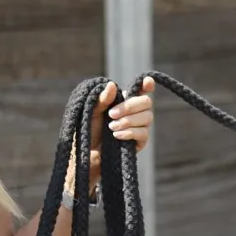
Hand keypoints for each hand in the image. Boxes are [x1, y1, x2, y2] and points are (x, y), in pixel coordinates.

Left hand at [65, 77, 155, 195]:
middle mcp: (136, 112)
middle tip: (111, 114)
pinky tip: (116, 136)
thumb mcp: (91, 112)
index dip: (148, 84)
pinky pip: (143, 133)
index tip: (147, 82)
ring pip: (147, 117)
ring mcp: (140, 127)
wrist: (87, 153)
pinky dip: (130, 133)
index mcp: (125, 101)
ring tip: (111, 127)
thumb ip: (102, 100)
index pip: (142, 90)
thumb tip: (112, 85)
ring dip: (128, 121)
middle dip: (129, 107)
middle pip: (147, 102)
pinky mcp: (140, 142)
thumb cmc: (88, 130)